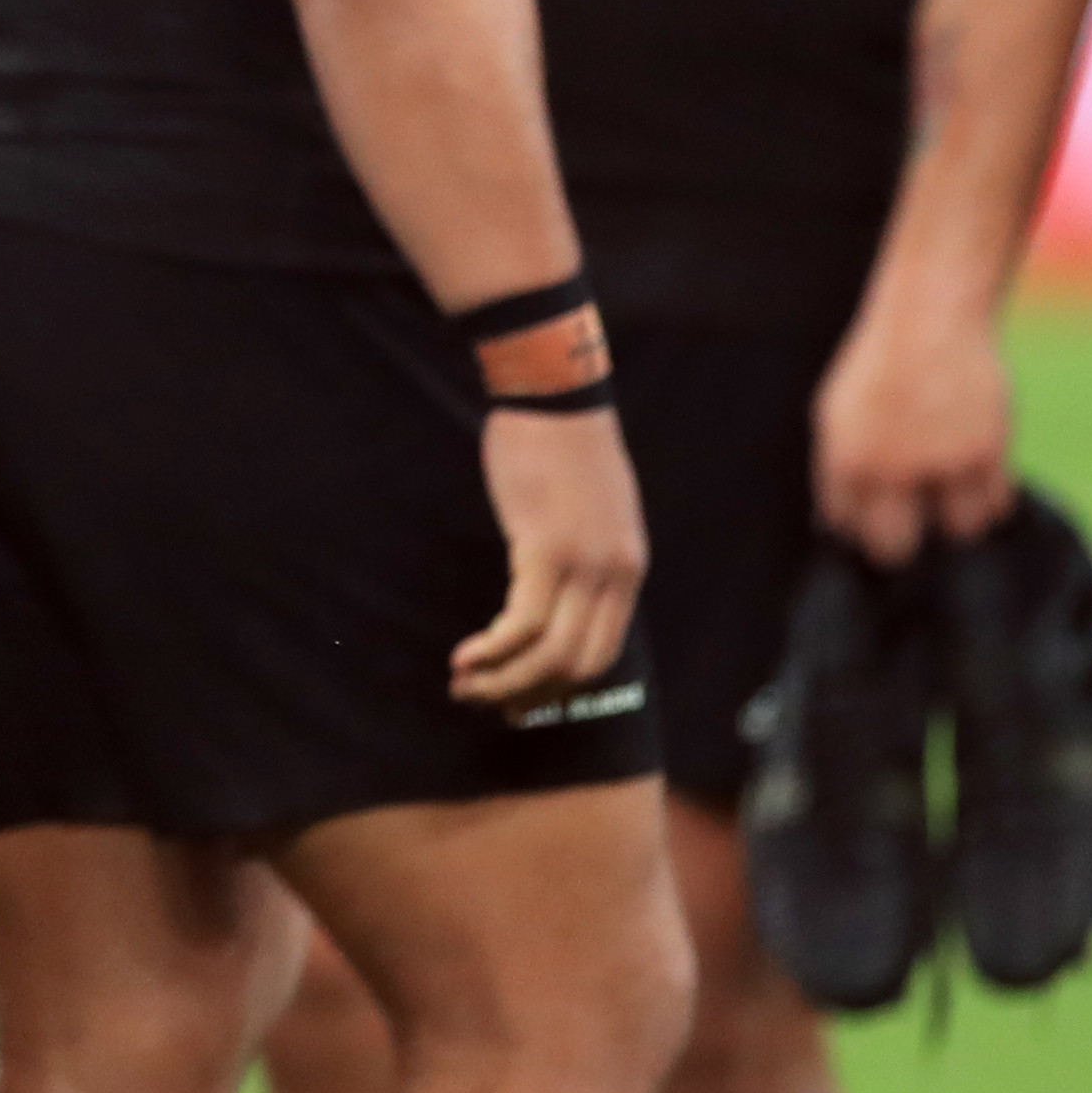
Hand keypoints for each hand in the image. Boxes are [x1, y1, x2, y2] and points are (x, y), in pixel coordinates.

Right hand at [452, 408, 648, 713]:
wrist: (554, 393)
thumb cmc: (558, 442)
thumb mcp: (587, 507)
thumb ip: (581, 551)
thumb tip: (552, 588)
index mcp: (627, 567)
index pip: (602, 652)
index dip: (557, 686)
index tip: (515, 696)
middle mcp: (615, 575)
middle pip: (581, 667)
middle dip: (529, 695)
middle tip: (484, 699)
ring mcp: (586, 565)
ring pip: (551, 656)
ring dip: (505, 682)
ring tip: (464, 684)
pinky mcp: (548, 550)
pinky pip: (524, 624)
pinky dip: (494, 651)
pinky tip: (465, 656)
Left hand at [813, 287, 1014, 567]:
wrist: (929, 321)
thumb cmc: (879, 368)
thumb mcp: (836, 414)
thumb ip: (839, 468)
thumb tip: (838, 525)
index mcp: (846, 459)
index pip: (848, 527)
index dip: (861, 528)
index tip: (873, 524)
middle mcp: (891, 468)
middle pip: (895, 547)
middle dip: (900, 544)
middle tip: (910, 530)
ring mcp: (942, 462)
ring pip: (958, 530)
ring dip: (956, 519)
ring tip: (951, 495)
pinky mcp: (989, 451)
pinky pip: (996, 505)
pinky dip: (989, 498)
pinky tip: (977, 478)